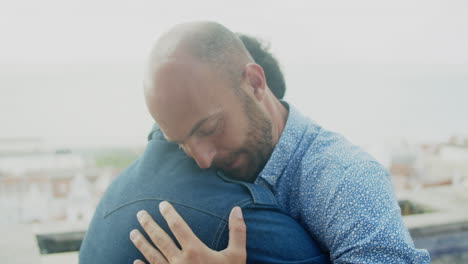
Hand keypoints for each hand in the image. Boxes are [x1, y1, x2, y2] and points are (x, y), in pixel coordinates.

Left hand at [129, 201, 246, 263]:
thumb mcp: (237, 255)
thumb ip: (237, 231)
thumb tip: (237, 209)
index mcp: (195, 251)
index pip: (178, 227)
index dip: (169, 214)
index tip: (162, 204)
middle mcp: (180, 261)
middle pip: (160, 239)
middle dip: (149, 225)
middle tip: (140, 213)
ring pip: (152, 256)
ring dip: (141, 243)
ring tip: (132, 232)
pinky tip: (136, 261)